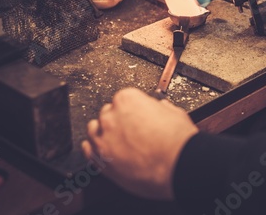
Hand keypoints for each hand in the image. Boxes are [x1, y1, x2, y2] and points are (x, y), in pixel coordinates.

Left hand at [81, 88, 198, 199]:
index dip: (133, 108)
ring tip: (116, 139)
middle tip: (131, 129)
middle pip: (107, 113)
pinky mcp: (101, 161)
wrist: (177, 165)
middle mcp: (111, 117)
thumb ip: (161, 108)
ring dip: (103, 132)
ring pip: (94, 130)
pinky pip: (88, 151)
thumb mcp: (174, 113)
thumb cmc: (176, 140)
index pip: (123, 98)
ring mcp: (104, 139)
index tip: (138, 115)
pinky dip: (91, 149)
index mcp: (127, 100)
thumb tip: (161, 108)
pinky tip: (97, 149)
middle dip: (118, 119)